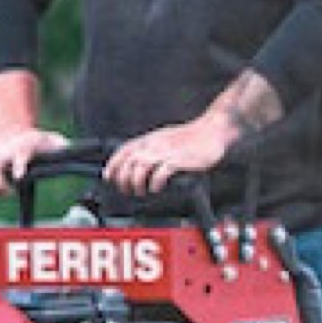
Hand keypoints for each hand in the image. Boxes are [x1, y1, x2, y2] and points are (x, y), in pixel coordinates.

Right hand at [0, 127, 70, 195]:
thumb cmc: (38, 142)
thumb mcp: (54, 140)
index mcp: (22, 149)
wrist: (14, 133)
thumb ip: (64, 146)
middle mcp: (3, 155)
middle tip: (8, 190)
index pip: (19, 158)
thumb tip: (83, 152)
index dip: (18, 167)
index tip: (19, 178)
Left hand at [103, 117, 233, 196]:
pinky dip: (155, 183)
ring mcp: (166, 151)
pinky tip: (155, 189)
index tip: (108, 178)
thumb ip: (150, 148)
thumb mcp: (165, 138)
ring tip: (140, 192)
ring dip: (136, 183)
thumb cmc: (191, 138)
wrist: (212, 131)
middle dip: (123, 179)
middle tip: (126, 190)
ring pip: (140, 167)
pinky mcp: (179, 160)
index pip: (123, 151)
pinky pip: (161, 172)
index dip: (113, 165)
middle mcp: (154, 144)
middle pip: (129, 162)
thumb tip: (137, 162)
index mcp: (150, 139)